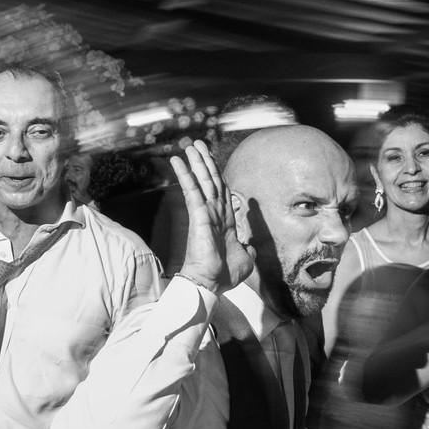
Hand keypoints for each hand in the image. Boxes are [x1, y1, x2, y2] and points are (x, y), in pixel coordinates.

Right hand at [168, 140, 252, 290]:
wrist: (211, 283)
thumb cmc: (225, 275)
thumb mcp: (246, 260)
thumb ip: (248, 249)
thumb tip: (251, 248)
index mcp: (226, 221)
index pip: (222, 191)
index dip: (217, 175)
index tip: (211, 162)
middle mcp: (215, 213)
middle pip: (211, 180)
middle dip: (205, 162)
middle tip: (198, 144)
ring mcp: (205, 212)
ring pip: (202, 180)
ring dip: (196, 162)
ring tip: (190, 145)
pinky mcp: (197, 214)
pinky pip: (191, 189)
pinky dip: (185, 174)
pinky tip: (178, 160)